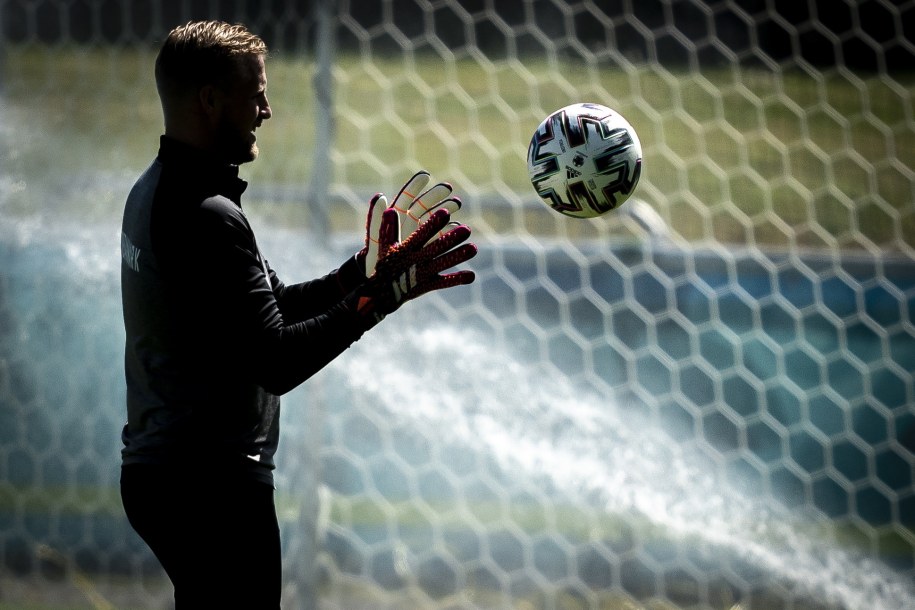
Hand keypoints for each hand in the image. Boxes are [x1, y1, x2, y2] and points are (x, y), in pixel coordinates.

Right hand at [353, 207, 475, 324]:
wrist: (382, 294)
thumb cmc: (385, 265)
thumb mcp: (384, 246)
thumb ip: (389, 229)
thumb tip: (390, 209)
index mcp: (406, 249)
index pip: (421, 234)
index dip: (433, 225)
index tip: (445, 213)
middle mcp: (416, 261)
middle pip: (436, 248)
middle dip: (451, 239)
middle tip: (467, 230)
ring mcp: (423, 274)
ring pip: (443, 263)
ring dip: (458, 256)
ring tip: (473, 248)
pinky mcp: (428, 285)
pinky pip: (444, 282)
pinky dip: (457, 279)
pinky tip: (471, 275)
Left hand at [358, 171, 462, 277]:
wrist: (381, 283)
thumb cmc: (375, 260)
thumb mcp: (377, 240)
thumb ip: (377, 220)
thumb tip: (380, 196)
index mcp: (396, 219)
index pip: (406, 199)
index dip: (415, 187)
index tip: (426, 177)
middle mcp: (410, 225)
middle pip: (425, 208)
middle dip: (437, 199)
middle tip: (450, 193)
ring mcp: (421, 238)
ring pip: (435, 222)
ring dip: (447, 215)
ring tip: (457, 209)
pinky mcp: (428, 250)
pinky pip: (440, 242)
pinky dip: (449, 237)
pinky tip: (458, 234)